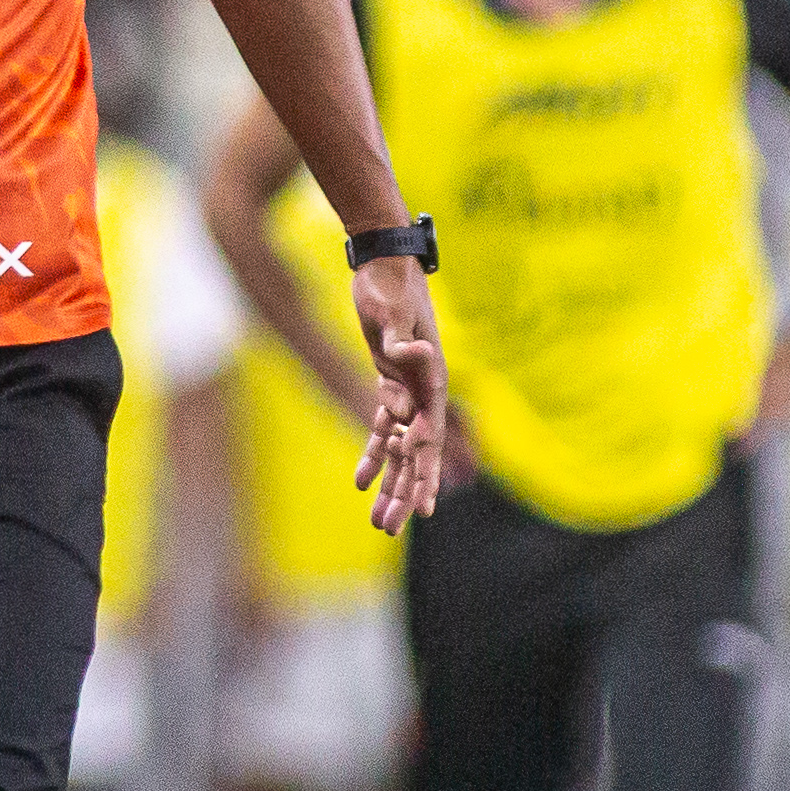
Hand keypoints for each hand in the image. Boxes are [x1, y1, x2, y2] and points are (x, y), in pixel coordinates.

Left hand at [348, 258, 453, 529]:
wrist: (383, 261)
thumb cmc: (389, 283)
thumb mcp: (393, 310)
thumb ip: (400, 338)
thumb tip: (415, 353)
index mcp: (429, 379)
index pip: (429, 436)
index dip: (426, 472)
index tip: (423, 504)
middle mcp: (422, 390)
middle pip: (415, 452)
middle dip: (404, 493)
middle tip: (391, 529)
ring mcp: (406, 388)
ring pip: (399, 448)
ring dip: (389, 484)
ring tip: (379, 522)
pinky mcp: (389, 381)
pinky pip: (382, 428)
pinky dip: (372, 455)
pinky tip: (360, 482)